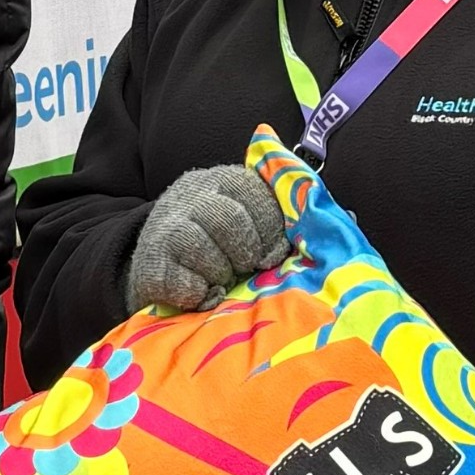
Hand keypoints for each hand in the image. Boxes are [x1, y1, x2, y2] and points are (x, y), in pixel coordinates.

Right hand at [126, 163, 290, 313]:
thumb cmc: (218, 242)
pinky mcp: (149, 262)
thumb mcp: (246, 217)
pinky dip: (197, 292)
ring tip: (221, 280)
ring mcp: (165, 226)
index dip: (270, 229)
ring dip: (219, 272)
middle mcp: (191, 195)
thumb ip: (277, 216)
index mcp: (223, 180)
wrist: (157, 260)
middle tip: (247, 267)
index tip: (273, 253)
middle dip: (245, 251)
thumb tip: (326, 224)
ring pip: (198, 245)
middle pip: (229, 219)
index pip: (253, 193)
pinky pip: (180, 281)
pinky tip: (202, 294)